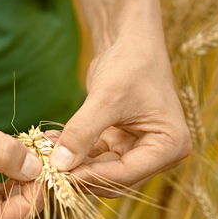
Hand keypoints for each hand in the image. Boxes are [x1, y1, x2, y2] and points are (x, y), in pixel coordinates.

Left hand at [49, 32, 191, 196]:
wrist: (130, 40)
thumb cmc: (130, 63)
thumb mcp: (106, 98)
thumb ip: (83, 132)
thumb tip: (59, 164)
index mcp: (171, 145)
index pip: (128, 173)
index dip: (93, 176)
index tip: (61, 174)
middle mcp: (161, 154)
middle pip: (116, 179)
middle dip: (83, 173)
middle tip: (49, 167)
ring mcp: (141, 150)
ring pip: (103, 171)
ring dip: (75, 164)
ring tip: (46, 150)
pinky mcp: (122, 143)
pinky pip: (96, 157)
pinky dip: (75, 152)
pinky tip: (52, 141)